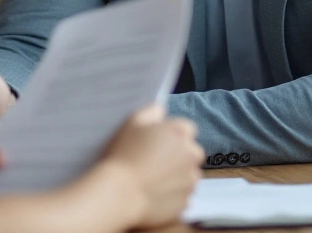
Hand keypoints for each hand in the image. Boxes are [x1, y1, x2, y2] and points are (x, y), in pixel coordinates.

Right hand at [102, 104, 203, 228]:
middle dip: (179, 155)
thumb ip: (152, 111)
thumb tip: (162, 111)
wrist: (119, 193)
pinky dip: (173, 194)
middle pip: (192, 152)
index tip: (157, 143)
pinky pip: (183, 194)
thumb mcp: (132, 122)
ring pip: (189, 174)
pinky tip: (154, 193)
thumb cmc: (123, 154)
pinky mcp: (186, 200)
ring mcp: (191, 179)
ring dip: (177, 175)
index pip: (187, 129)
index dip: (172, 135)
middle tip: (156, 162)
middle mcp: (192, 154)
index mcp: (180, 132)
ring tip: (154, 179)